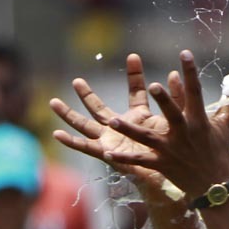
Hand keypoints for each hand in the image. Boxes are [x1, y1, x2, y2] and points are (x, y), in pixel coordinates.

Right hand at [50, 54, 184, 204]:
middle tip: (77, 80)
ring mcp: (111, 140)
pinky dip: (72, 142)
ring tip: (53, 102)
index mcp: (139, 117)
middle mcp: (122, 128)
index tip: (134, 56)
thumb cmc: (174, 150)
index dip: (135, 75)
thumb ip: (176, 98)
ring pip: (85, 125)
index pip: (136, 92)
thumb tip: (174, 74)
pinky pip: (86, 147)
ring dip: (69, 114)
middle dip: (87, 95)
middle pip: (99, 108)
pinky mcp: (106, 153)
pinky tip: (57, 135)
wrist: (173, 173)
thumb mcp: (174, 120)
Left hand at [101, 50, 228, 198]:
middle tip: (152, 86)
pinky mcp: (162, 165)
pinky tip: (108, 153)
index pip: (195, 92)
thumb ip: (227, 106)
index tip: (185, 53)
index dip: (190, 72)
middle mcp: (184, 134)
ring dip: (128, 129)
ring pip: (147, 137)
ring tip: (110, 121)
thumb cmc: (220, 155)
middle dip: (164, 100)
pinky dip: (124, 158)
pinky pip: (140, 160)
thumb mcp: (224, 129)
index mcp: (199, 122)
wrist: (215, 188)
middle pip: (172, 114)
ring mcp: (171, 150)